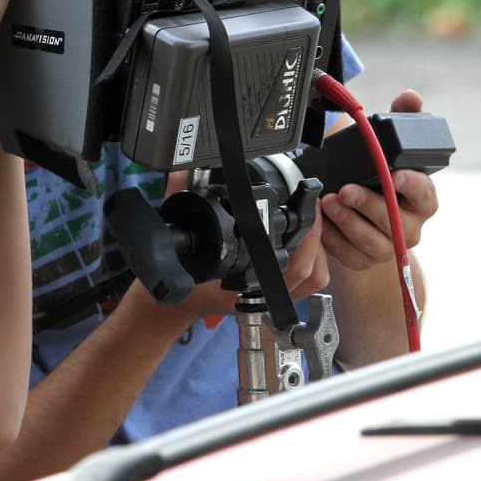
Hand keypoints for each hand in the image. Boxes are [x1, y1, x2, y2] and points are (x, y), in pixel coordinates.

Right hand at [142, 171, 329, 321]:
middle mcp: (256, 296)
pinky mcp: (264, 298)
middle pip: (307, 272)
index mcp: (240, 286)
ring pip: (308, 281)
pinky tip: (303, 244)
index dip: (306, 238)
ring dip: (317, 252)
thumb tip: (181, 171)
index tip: (307, 210)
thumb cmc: (168, 283)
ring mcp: (263, 300)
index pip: (289, 266)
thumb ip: (176, 199)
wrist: (164, 309)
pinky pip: (301, 286)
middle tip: (312, 208)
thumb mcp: (169, 237)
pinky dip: (310, 264)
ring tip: (311, 223)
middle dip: (316, 237)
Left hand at [319, 89, 438, 270]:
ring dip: (348, 222)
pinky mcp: (365, 260)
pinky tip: (319, 222)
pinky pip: (350, 255)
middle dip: (369, 204)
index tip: (396, 176)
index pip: (425, 193)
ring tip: (328, 202)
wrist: (362, 218)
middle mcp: (409, 224)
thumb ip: (400, 119)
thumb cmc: (376, 177)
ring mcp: (389, 246)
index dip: (413, 186)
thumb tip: (410, 96)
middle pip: (396, 221)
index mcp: (421, 197)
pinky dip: (332, 239)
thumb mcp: (386, 147)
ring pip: (373, 242)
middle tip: (346, 189)